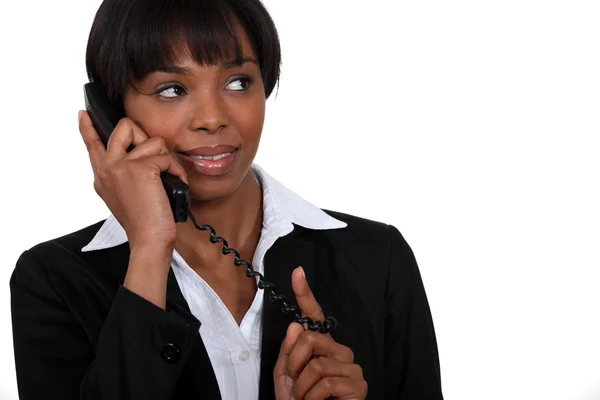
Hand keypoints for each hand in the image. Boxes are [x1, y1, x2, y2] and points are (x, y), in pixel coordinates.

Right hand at [78, 111, 187, 249]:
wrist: (149, 239)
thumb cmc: (144, 221)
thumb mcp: (126, 195)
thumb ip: (126, 173)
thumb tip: (144, 154)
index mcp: (102, 176)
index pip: (93, 145)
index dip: (88, 128)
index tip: (83, 114)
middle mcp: (107, 168)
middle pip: (124, 128)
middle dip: (145, 137)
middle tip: (154, 159)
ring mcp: (121, 166)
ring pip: (153, 142)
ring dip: (167, 160)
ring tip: (167, 180)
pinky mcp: (141, 168)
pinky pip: (167, 157)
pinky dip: (176, 171)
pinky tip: (175, 184)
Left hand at [274, 267, 367, 399]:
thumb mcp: (286, 377)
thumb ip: (289, 351)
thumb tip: (297, 325)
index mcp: (322, 347)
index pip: (315, 317)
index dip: (305, 294)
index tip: (297, 273)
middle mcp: (340, 352)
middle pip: (310, 339)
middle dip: (293, 364)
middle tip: (292, 384)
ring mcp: (351, 368)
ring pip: (316, 364)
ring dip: (300, 388)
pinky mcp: (358, 385)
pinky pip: (326, 382)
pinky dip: (311, 398)